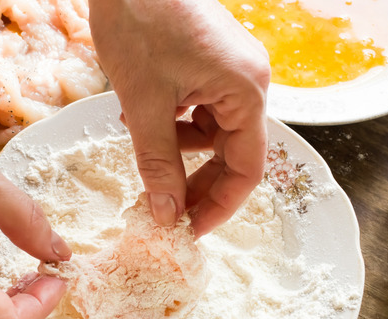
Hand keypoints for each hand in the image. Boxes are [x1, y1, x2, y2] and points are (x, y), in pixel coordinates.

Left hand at [89, 0, 269, 236]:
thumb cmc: (139, 21)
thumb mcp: (145, 104)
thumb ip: (158, 164)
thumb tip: (167, 214)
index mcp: (246, 91)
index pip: (247, 168)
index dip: (220, 205)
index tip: (190, 230)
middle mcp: (248, 81)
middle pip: (231, 151)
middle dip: (195, 181)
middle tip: (162, 206)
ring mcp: (230, 69)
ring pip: (210, 131)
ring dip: (176, 146)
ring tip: (139, 134)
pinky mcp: (209, 61)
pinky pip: (198, 107)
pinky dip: (172, 119)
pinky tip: (141, 110)